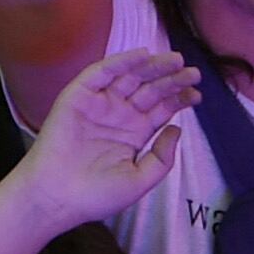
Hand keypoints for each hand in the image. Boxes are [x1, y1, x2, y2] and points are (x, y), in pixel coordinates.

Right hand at [14, 48, 199, 224]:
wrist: (56, 198)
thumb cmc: (95, 195)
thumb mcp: (139, 180)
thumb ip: (162, 158)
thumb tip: (177, 129)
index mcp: (134, 133)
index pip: (162, 108)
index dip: (179, 98)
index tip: (197, 93)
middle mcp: (119, 114)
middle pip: (150, 89)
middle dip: (172, 79)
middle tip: (193, 72)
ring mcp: (100, 104)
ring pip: (130, 77)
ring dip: (152, 66)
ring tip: (175, 60)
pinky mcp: (79, 96)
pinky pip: (102, 73)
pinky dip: (121, 62)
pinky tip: (142, 56)